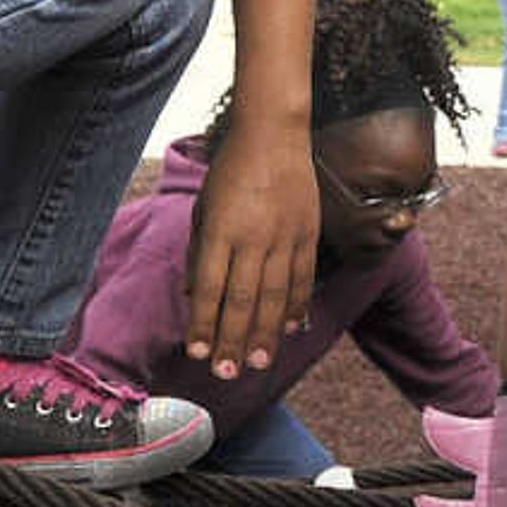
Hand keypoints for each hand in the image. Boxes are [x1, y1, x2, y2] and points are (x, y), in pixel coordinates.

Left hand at [185, 126, 320, 378]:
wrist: (274, 132)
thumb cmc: (230, 171)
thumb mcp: (204, 208)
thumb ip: (201, 254)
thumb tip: (198, 299)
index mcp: (222, 229)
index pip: (211, 287)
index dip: (204, 324)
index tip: (198, 354)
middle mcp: (255, 236)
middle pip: (243, 299)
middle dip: (234, 341)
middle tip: (227, 374)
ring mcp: (286, 235)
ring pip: (276, 295)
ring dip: (265, 334)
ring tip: (257, 364)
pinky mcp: (309, 231)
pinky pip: (303, 277)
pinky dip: (297, 306)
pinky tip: (289, 330)